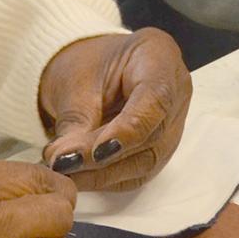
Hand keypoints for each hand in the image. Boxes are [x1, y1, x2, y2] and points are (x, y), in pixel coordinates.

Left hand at [38, 28, 191, 192]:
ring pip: (145, 161)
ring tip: (64, 170)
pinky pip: (136, 173)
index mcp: (159, 58)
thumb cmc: (87, 63)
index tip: (95, 153)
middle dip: (104, 157)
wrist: (92, 70)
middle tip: (62, 163)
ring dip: (102, 174)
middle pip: (150, 136)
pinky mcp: (159, 150)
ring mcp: (172, 125)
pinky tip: (78, 176)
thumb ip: (75, 120)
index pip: (156, 100)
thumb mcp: (75, 81)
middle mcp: (176, 93)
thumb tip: (66, 162)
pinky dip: (105, 178)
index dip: (127, 131)